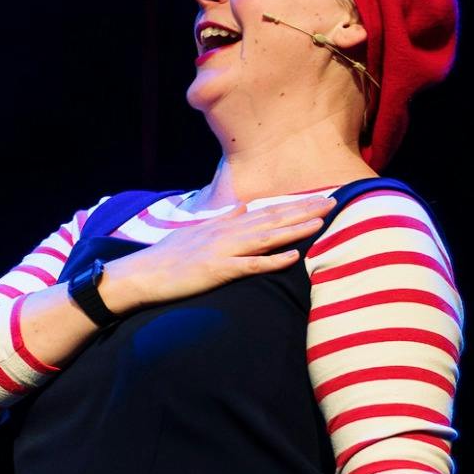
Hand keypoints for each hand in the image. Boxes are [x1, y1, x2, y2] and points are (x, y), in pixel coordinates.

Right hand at [99, 189, 335, 314]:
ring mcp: (222, 251)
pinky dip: (273, 260)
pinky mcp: (217, 271)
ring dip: (294, 230)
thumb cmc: (167, 257)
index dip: (294, 206)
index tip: (319, 199)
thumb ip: (224, 220)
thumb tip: (244, 206)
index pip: (266, 212)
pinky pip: (250, 265)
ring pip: (266, 237)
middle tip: (333, 203)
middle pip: (272, 220)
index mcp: (224, 225)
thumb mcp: (196, 232)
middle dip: (303, 211)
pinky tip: (293, 257)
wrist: (140, 274)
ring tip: (320, 222)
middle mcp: (226, 234)